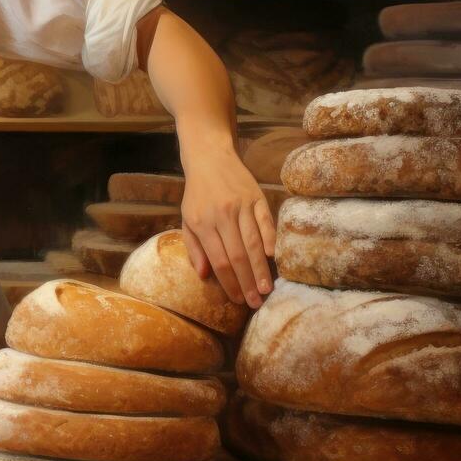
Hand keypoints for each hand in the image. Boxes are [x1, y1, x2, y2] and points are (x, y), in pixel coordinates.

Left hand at [179, 142, 274, 308]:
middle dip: (247, 282)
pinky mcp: (257, 197)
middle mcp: (222, 215)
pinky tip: (273, 258)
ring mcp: (241, 206)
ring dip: (261, 268)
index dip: (229, 282)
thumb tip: (204, 275)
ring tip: (267, 288)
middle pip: (238, 255)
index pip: (219, 259)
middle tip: (256, 303)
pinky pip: (266, 222)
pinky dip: (271, 240)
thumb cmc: (197, 194)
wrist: (209, 158)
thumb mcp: (187, 219)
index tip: (238, 300)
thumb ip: (195, 248)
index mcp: (202, 223)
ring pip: (254, 242)